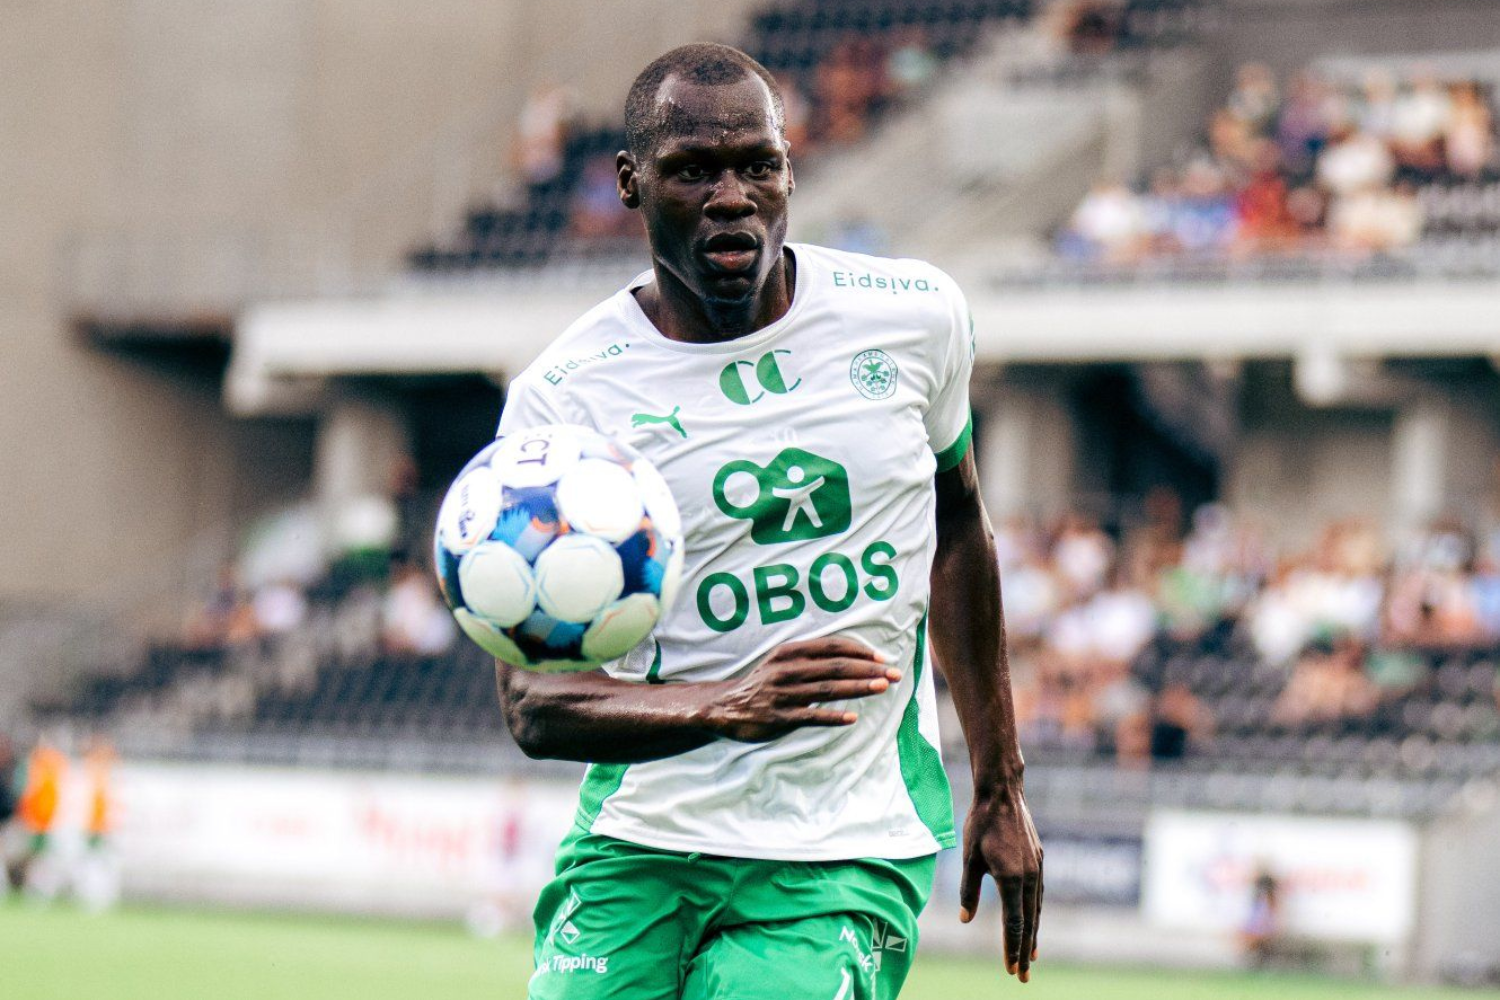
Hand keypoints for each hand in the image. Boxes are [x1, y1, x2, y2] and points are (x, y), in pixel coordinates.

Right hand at [700, 637, 899, 742]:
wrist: (726, 706)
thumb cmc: (763, 683)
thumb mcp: (782, 662)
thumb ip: (811, 658)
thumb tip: (850, 659)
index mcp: (790, 652)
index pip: (832, 646)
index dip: (860, 651)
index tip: (883, 659)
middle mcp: (787, 669)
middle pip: (836, 667)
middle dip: (868, 670)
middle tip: (894, 674)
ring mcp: (783, 693)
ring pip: (828, 689)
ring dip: (858, 688)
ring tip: (882, 688)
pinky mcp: (779, 717)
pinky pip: (811, 716)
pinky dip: (833, 717)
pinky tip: (852, 718)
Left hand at [959, 786, 1042, 982]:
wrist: (1002, 793)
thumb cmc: (981, 824)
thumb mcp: (969, 858)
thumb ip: (968, 890)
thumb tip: (965, 918)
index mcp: (1011, 878)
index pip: (1013, 923)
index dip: (1011, 948)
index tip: (1011, 969)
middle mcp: (1029, 876)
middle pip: (1029, 922)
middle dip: (1025, 950)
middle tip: (1022, 975)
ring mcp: (1037, 868)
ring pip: (1036, 908)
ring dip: (1033, 933)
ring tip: (1031, 955)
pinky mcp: (1039, 859)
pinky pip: (1038, 893)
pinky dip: (1036, 911)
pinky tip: (1032, 920)